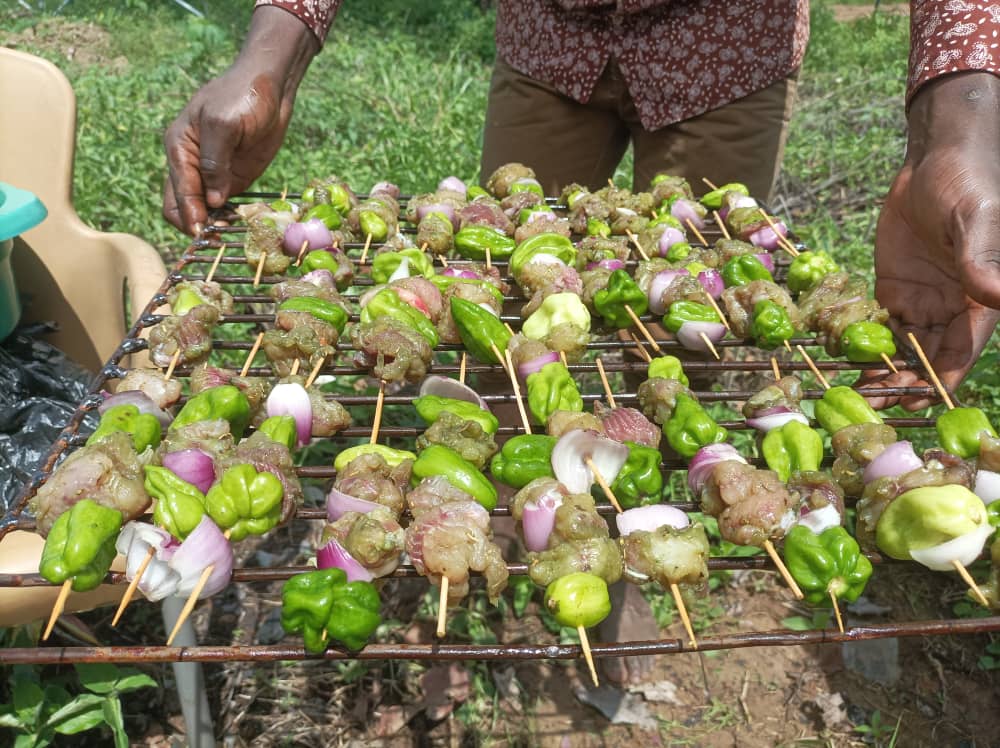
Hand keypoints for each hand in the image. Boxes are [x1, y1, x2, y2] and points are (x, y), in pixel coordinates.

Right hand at [163, 8, 318, 233]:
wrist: (270, 86)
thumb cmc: (242, 96)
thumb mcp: (223, 125)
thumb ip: (214, 163)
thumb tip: (211, 200)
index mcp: (179, 148)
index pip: (177, 192)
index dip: (189, 214)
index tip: (202, 233)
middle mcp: (191, 164)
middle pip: (181, 206)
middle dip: (195, 224)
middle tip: (215, 239)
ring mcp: (213, 173)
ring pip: (202, 209)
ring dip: (212, 224)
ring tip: (230, 235)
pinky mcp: (234, 178)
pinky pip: (224, 205)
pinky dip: (229, 218)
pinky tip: (241, 225)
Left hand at [865, 72, 999, 409]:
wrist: (932, 162)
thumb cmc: (966, 185)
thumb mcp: (974, 220)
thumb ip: (981, 259)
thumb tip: (998, 295)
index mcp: (979, 300)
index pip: (961, 351)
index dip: (940, 378)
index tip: (918, 400)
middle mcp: (951, 309)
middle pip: (928, 359)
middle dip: (904, 383)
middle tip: (873, 403)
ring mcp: (921, 301)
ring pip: (903, 349)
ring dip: (882, 371)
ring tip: (857, 392)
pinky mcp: (893, 290)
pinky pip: (879, 325)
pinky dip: (865, 344)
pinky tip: (844, 361)